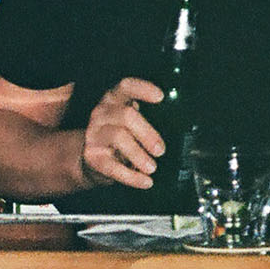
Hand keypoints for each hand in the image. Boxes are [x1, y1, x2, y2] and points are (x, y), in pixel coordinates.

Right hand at [80, 76, 166, 190]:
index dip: (142, 89)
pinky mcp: (91, 156)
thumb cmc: (120, 137)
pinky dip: (131, 177)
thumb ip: (148, 119)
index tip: (160, 97)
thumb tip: (178, 130)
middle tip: (160, 150)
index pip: (126, 86)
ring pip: (118, 137)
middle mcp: (102, 113)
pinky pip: (112, 166)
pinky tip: (145, 181)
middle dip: (147, 133)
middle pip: (126, 115)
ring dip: (138, 154)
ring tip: (152, 168)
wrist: (94, 160)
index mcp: (114, 100)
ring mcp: (94, 134)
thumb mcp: (132, 122)